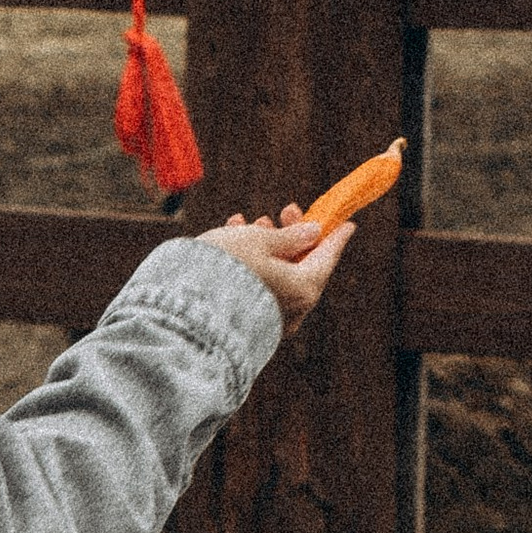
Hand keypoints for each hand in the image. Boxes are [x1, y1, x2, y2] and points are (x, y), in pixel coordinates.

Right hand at [207, 207, 349, 334]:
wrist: (184, 309)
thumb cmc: (226, 268)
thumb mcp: (259, 241)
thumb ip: (290, 236)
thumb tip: (314, 233)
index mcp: (303, 289)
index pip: (327, 258)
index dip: (336, 236)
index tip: (347, 223)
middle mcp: (292, 310)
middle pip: (302, 266)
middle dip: (292, 235)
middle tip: (286, 209)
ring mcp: (270, 320)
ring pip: (278, 275)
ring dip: (267, 244)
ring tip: (249, 220)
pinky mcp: (247, 323)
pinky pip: (259, 287)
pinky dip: (252, 263)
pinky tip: (233, 239)